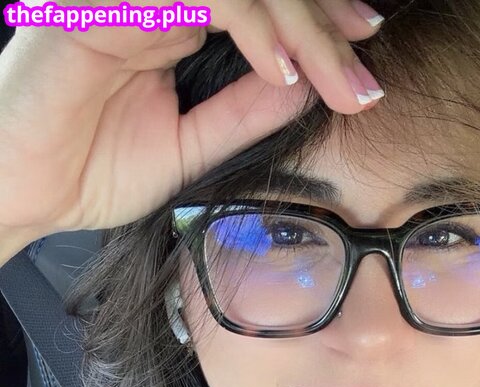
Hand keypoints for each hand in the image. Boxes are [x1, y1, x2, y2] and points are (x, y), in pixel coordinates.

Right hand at [0, 0, 384, 237]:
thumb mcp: (187, 148)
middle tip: (365, 67)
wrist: (20, 194)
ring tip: (338, 74)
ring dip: (298, 23)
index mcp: (174, 26)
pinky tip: (280, 68)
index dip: (316, 27)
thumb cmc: (87, 170)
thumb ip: (242, 113)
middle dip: (322, 22)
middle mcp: (157, 3)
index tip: (363, 67)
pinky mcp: (106, 9)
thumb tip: (305, 86)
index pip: (259, 6)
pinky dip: (249, 25)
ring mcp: (132, 0)